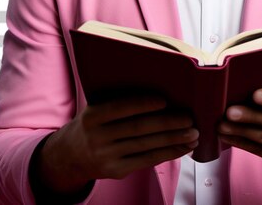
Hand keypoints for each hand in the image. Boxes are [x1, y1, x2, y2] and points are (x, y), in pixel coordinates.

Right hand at [33, 95, 198, 195]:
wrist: (69, 156)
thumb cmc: (92, 123)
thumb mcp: (95, 108)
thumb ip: (117, 100)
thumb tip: (156, 88)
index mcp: (92, 116)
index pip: (119, 109)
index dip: (142, 104)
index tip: (164, 100)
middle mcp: (98, 138)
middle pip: (138, 129)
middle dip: (167, 124)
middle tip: (189, 118)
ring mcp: (107, 157)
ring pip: (146, 146)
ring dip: (173, 140)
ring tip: (193, 134)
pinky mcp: (116, 172)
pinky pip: (147, 161)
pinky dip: (168, 153)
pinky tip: (183, 148)